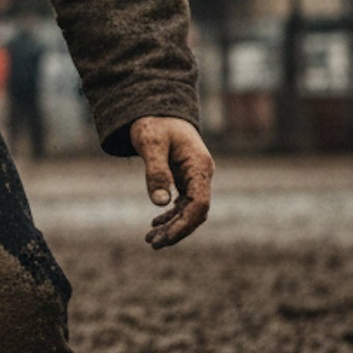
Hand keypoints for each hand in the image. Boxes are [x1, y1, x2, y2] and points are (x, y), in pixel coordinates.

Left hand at [131, 116, 213, 247]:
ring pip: (189, 210)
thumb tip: (160, 203)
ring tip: (151, 240)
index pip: (200, 203)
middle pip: (196, 212)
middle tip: (153, 243)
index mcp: (199, 165)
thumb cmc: (153, 123)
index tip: (166, 237)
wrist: (156, 108)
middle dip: (176, 230)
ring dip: (172, 226)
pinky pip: (183, 203)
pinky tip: (156, 223)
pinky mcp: (186, 178)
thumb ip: (155, 172)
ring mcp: (195, 177)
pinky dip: (170, 215)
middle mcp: (201, 173)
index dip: (185, 223)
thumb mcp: (150, 144)